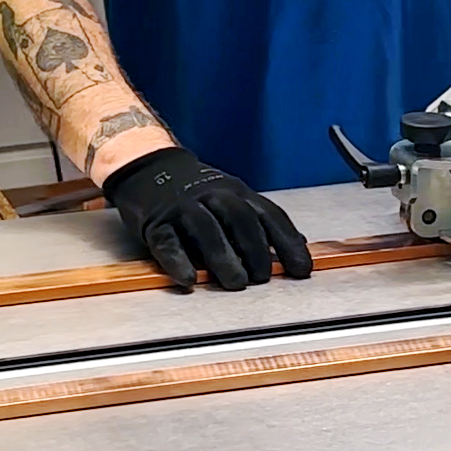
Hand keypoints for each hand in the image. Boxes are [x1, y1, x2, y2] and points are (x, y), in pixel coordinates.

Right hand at [102, 146, 312, 289]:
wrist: (148, 167)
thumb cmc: (196, 192)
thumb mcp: (232, 199)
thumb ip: (261, 223)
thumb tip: (300, 246)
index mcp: (236, 192)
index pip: (268, 215)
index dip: (287, 243)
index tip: (302, 270)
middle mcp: (212, 195)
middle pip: (239, 218)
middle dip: (255, 248)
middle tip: (262, 278)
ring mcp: (183, 207)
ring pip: (206, 229)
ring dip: (223, 256)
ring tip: (236, 283)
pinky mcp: (156, 222)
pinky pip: (168, 241)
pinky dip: (178, 261)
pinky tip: (189, 279)